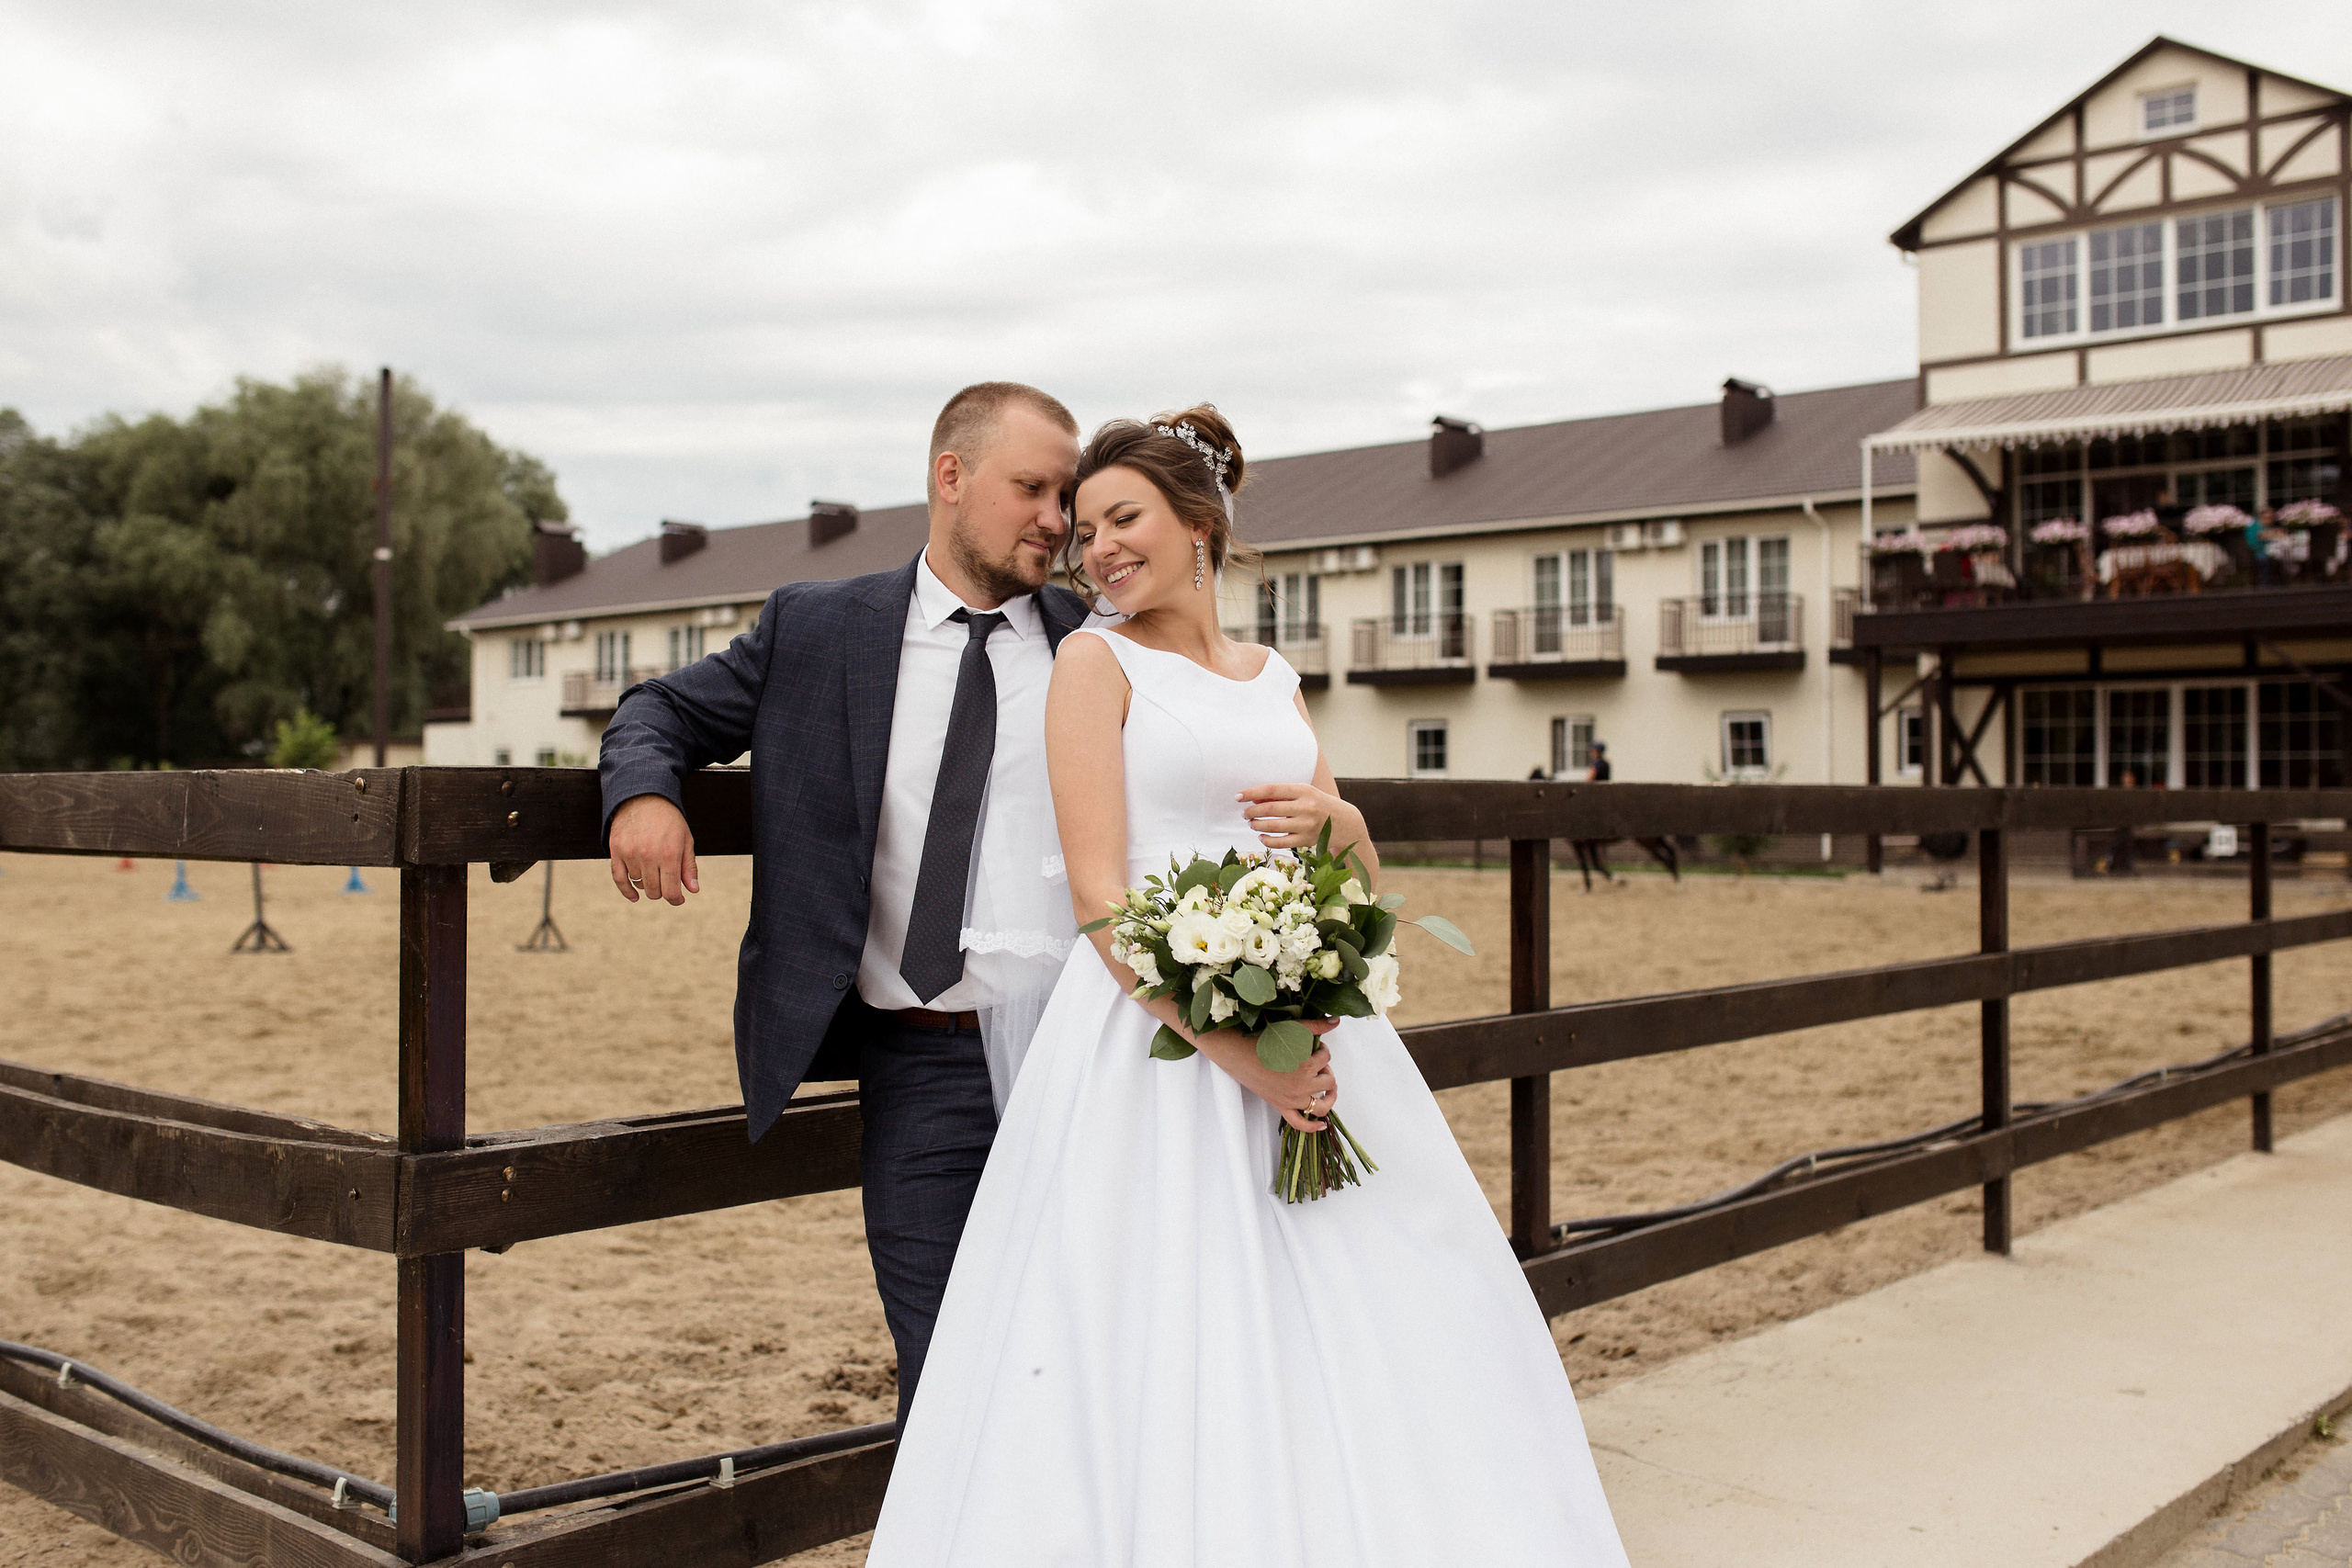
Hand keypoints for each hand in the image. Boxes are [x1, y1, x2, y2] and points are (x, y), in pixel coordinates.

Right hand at [608, 794, 697, 904]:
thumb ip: (689, 866)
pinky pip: (619, 879)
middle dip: (663, 891)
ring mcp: (630, 854)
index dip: (676, 899)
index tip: (678, 899)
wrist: (643, 796)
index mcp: (669, 854)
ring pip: (639, 885)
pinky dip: (627, 891)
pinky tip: (634, 897)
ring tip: (654, 871)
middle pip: (654, 891)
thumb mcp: (685, 840)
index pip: (671, 891)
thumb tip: (693, 890)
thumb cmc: (669, 819)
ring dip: (647, 884)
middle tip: (667, 883)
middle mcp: (649, 856)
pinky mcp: (616, 851)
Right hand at [1201, 1032, 1339, 1131]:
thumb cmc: (1261, 1039)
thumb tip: (1335, 1021)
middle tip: (1316, 1063)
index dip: (1323, 1050)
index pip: (1326, 1058)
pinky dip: (1312, 1127)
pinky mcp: (1280, 1107)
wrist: (1237, 1051)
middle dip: (1325, 1070)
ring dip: (1328, 1097)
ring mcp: (1291, 1100)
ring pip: (1321, 1106)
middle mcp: (1301, 1086)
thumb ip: (1316, 1026)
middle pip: (1328, 1081)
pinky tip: (1321, 1125)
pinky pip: (1299, 1124)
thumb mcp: (1292, 1029)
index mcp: (1305, 1066)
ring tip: (1328, 1089)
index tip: (1315, 1047)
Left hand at [1238, 783, 1364, 850]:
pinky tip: (1261, 836)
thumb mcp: (1304, 794)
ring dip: (1257, 825)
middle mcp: (1306, 807)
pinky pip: (1281, 842)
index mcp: (1304, 790)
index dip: (1252, 793)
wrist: (1346, 822)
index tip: (1238, 796)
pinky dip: (1267, 840)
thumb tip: (1253, 798)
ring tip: (1251, 823)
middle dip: (1252, 811)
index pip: (1272, 790)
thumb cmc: (1319, 804)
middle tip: (1244, 813)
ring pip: (1273, 827)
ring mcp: (1307, 825)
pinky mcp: (1307, 841)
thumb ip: (1281, 796)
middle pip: (1270, 809)